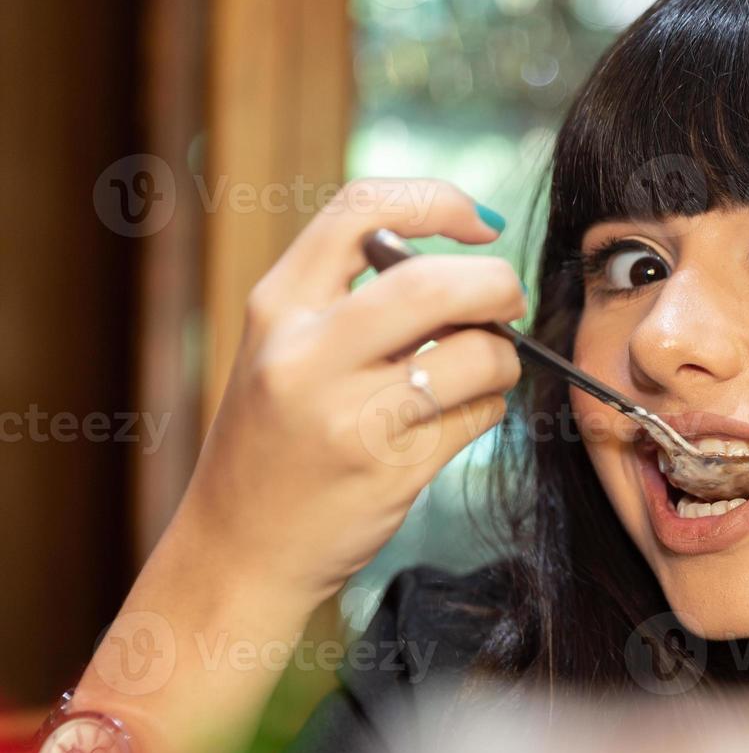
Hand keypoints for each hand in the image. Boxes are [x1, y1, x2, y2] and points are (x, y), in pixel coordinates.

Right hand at [176, 178, 523, 608]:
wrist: (236, 552)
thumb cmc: (275, 444)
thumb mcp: (284, 353)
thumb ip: (352, 301)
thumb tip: (462, 266)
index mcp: (277, 306)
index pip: (361, 209)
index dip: (437, 200)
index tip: (479, 222)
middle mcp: (306, 353)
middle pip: (436, 283)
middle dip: (497, 284)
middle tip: (508, 300)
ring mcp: (348, 413)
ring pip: (476, 354)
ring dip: (503, 359)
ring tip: (481, 373)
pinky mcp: (390, 468)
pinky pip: (478, 414)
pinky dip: (488, 409)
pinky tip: (459, 419)